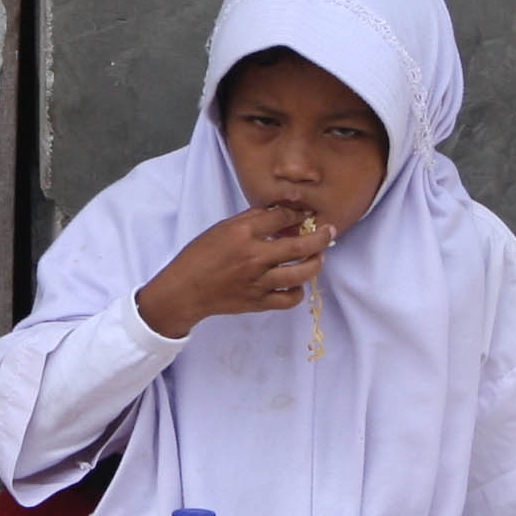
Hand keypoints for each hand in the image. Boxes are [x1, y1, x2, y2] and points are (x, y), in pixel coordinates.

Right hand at [138, 204, 331, 339]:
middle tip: (330, 231)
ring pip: (301, 273)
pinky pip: (289, 299)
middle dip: (321, 236)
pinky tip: (295, 283)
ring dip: (315, 262)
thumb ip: (250, 221)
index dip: (297, 213)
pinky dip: (297, 291)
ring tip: (318, 257)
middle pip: (300, 246)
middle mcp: (254, 257)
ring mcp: (258, 282)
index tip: (304, 213)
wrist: (184, 290)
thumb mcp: (221, 229)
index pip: (281, 218)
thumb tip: (278, 214)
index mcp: (242, 234)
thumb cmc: (199, 256)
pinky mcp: (259, 302)